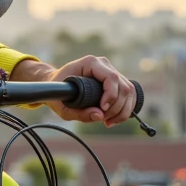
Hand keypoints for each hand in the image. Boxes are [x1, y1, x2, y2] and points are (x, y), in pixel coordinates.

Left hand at [9, 54, 135, 125]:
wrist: (56, 84)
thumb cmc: (58, 93)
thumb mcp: (62, 107)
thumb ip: (79, 113)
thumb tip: (99, 116)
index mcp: (90, 63)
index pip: (111, 78)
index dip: (111, 96)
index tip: (102, 109)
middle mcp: (104, 64)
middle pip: (123, 87)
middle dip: (116, 107)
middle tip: (103, 120)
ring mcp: (111, 71)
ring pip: (129, 91)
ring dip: (122, 110)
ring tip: (108, 122)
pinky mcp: (116, 80)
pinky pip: (129, 94)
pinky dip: (125, 109)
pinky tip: (114, 119)